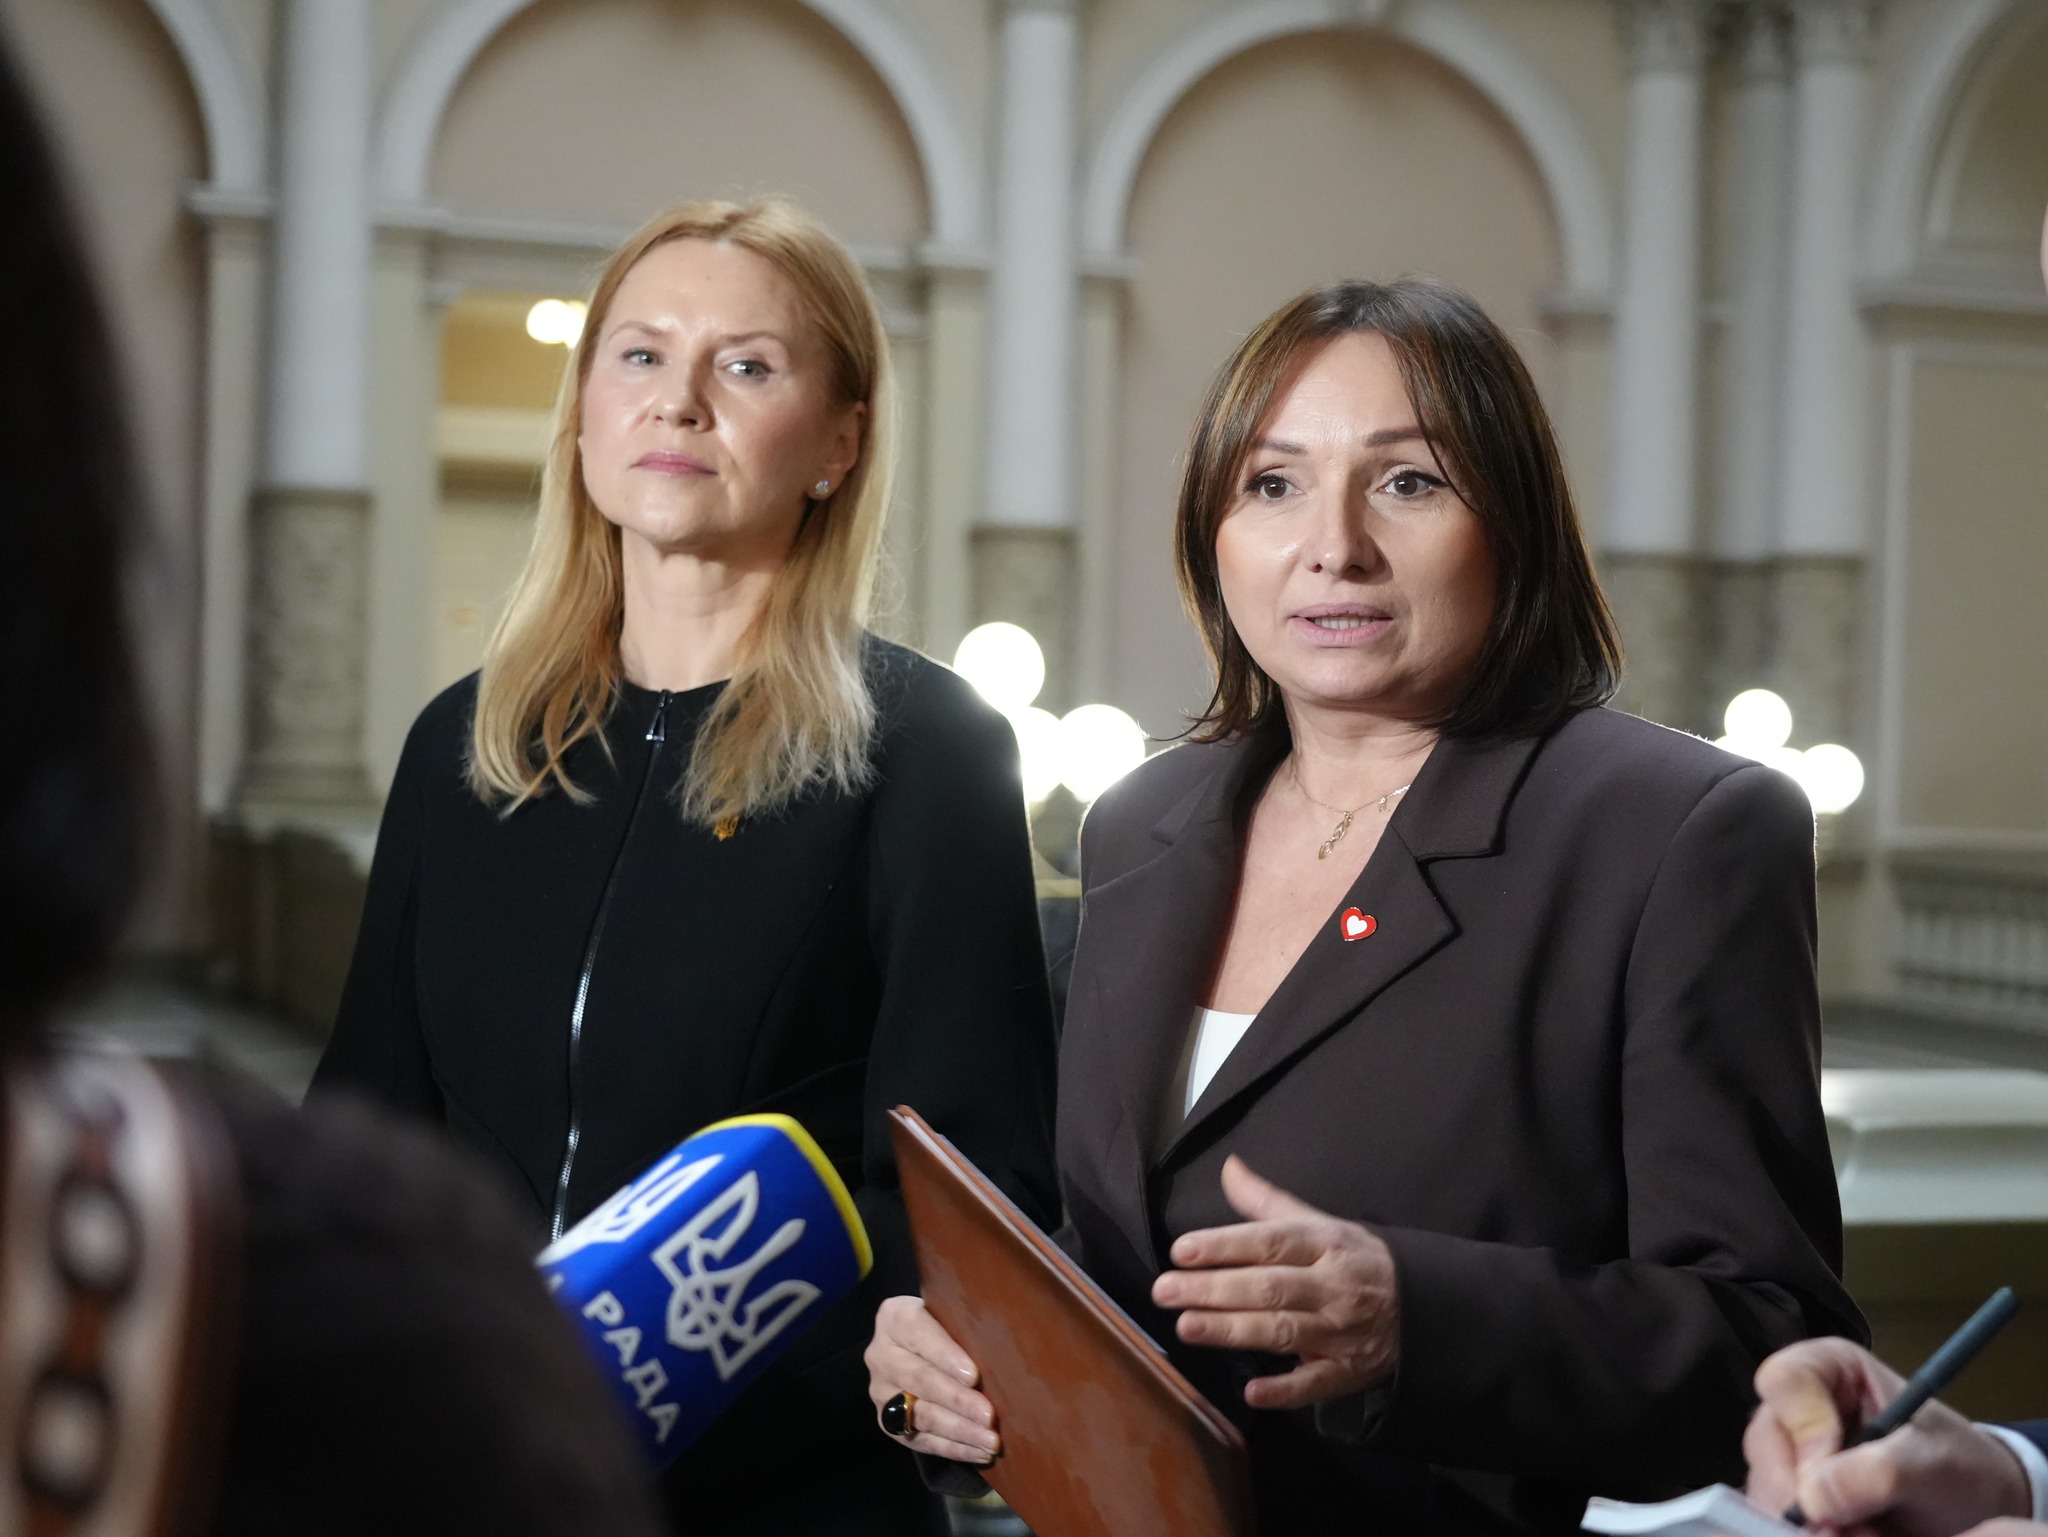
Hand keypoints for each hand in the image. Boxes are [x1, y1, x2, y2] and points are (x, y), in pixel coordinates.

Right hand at [864, 1295, 999, 1464]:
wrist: (919, 1346)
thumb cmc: (949, 1323)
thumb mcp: (950, 1311)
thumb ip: (966, 1319)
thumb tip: (1014, 1334)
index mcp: (894, 1317)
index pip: (919, 1334)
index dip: (946, 1355)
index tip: (974, 1375)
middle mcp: (881, 1353)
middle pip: (920, 1379)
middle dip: (957, 1400)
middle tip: (989, 1415)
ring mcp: (882, 1391)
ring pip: (921, 1414)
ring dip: (960, 1430)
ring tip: (991, 1440)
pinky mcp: (889, 1422)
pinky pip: (922, 1440)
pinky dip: (954, 1448)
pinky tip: (980, 1452)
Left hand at [1149, 1155, 1397, 1409]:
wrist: (1424, 1306)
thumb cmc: (1356, 1259)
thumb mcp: (1320, 1222)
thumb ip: (1267, 1201)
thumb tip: (1228, 1167)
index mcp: (1324, 1242)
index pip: (1269, 1241)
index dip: (1224, 1245)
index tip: (1181, 1250)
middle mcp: (1332, 1285)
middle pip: (1268, 1287)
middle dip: (1213, 1290)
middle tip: (1164, 1291)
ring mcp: (1340, 1331)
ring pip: (1282, 1330)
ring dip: (1233, 1330)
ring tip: (1186, 1327)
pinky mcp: (1347, 1371)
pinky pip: (1315, 1384)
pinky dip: (1285, 1390)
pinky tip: (1251, 1391)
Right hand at [1741, 1336, 2030, 1535]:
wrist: (1974, 1510)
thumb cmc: (1960, 1465)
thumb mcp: (1933, 1462)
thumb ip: (1880, 1472)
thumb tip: (1812, 1497)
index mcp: (1828, 1370)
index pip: (1784, 1380)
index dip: (1801, 1424)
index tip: (1826, 1470)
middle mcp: (1799, 1409)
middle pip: (1766, 1442)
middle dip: (1798, 1493)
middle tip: (1838, 1529)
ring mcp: (1791, 1456)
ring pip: (1766, 1486)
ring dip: (1807, 1523)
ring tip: (1861, 1536)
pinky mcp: (1795, 1497)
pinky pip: (1777, 1518)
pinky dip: (1808, 1535)